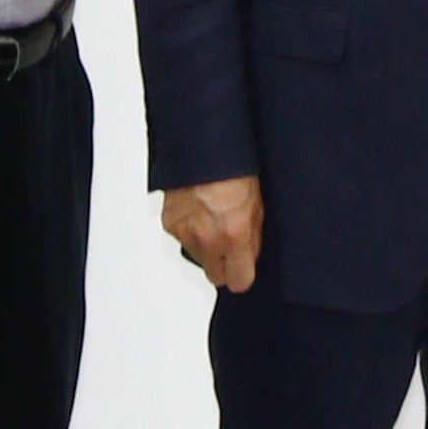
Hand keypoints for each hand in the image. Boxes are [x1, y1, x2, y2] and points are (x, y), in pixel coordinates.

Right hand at [159, 177, 262, 292]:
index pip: (239, 282)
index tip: (244, 269)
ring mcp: (185, 233)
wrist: (201, 147)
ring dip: (206, 248)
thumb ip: (253, 237)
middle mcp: (207, 239)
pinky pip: (183, 239)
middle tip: (229, 246)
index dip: (243, 275)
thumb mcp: (257, 204)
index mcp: (233, 235)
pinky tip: (198, 212)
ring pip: (198, 258)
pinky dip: (190, 231)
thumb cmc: (232, 167)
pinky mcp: (170, 224)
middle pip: (215, 277)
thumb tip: (249, 256)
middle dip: (224, 266)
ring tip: (213, 221)